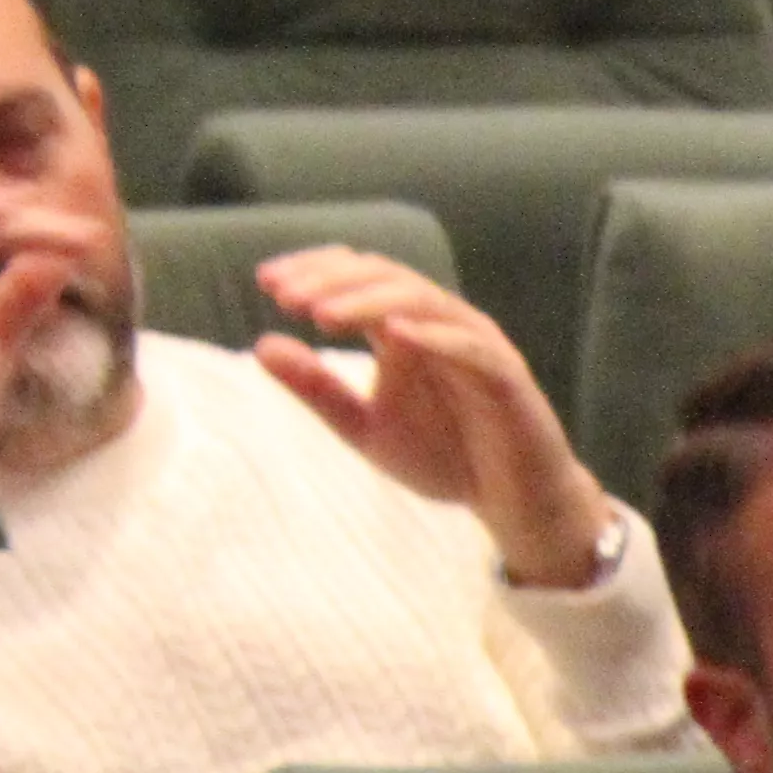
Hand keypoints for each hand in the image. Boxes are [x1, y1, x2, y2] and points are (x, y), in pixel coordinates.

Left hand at [249, 246, 612, 588]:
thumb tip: (260, 345)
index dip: (313, 270)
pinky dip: (433, 335)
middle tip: (287, 298)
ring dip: (370, 301)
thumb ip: (318, 389)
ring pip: (424, 299)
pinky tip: (394, 334)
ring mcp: (476, 345)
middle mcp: (440, 325)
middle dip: (333, 281)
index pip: (358, 276)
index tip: (267, 284)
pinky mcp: (506, 376)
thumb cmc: (446, 459)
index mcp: (405, 328)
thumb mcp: (364, 427)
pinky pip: (470, 345)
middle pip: (385, 275)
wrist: (512, 502)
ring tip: (323, 316)